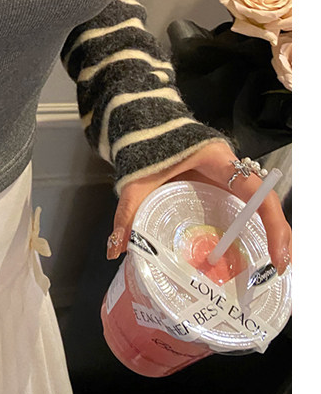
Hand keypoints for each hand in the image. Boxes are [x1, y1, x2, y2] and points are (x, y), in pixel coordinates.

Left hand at [106, 140, 291, 274]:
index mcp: (218, 161)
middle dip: (276, 236)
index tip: (277, 257)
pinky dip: (246, 228)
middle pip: (263, 203)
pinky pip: (239, 206)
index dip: (274, 224)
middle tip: (276, 271)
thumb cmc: (146, 145)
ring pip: (255, 205)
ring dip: (265, 233)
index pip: (257, 191)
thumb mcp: (137, 180)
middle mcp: (229, 168)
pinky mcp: (218, 183)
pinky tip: (242, 252)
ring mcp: (226, 176)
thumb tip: (115, 250)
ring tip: (266, 269)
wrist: (142, 122)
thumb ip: (127, 212)